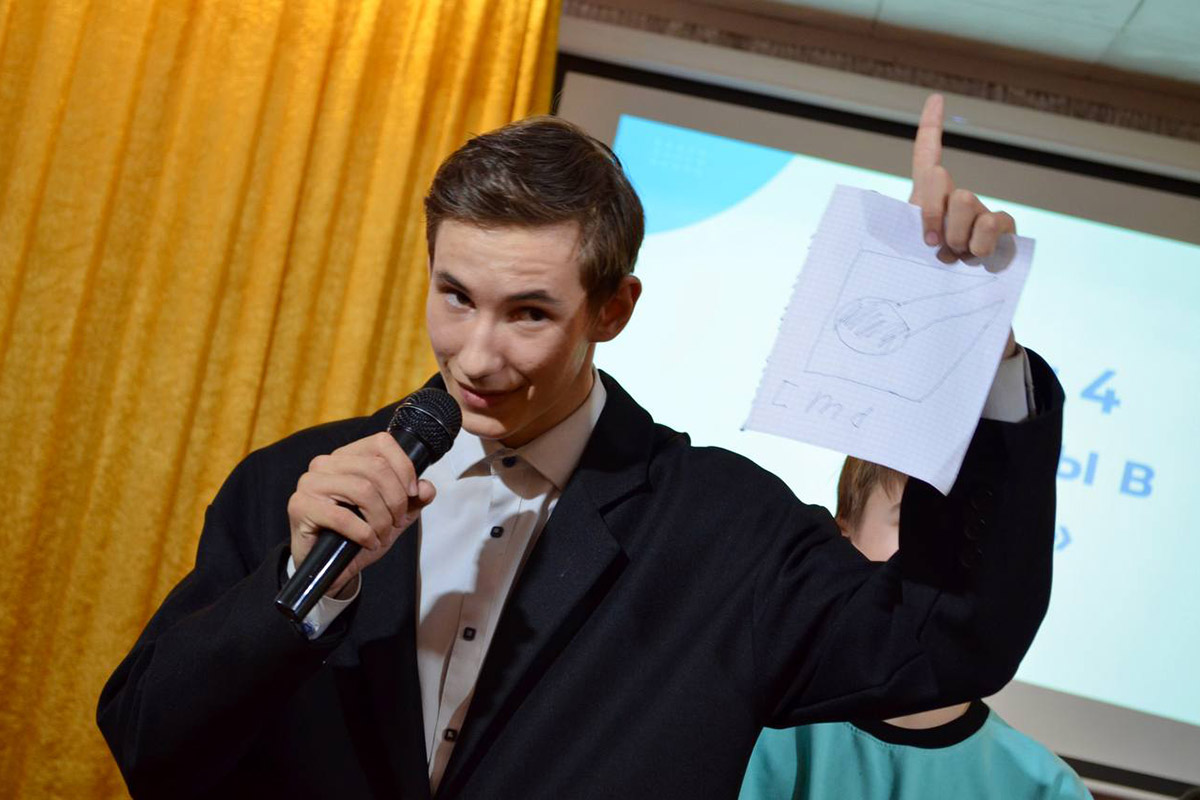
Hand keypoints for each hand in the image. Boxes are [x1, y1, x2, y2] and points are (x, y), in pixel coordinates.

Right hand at [287, 432, 435, 596]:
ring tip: (382, 535)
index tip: (412, 492)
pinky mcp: (300, 506)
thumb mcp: (394, 516)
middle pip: (376, 468)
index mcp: (347, 456)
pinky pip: (342, 516)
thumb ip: (414, 500)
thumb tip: (427, 487)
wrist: (330, 567)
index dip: (404, 467)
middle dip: (395, 500)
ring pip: (362, 490)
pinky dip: (363, 533)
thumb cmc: (359, 535)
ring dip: (381, 518)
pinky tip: (368, 542)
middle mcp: (325, 464)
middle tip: (396, 522)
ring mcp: (310, 483)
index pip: (381, 443)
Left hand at [909, 93, 1018, 358]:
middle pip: (941, 178)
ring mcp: (982, 214)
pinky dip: (983, 243)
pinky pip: (995, 223)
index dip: (931, 128)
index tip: (936, 99)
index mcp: (928, 204)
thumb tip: (901, 231)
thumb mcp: (903, 260)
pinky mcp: (1004, 232)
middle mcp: (956, 202)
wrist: (959, 321)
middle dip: (931, 210)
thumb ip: (901, 237)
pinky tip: (980, 260)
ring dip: (957, 235)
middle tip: (932, 245)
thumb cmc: (923, 289)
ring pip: (967, 201)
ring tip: (956, 260)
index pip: (928, 157)